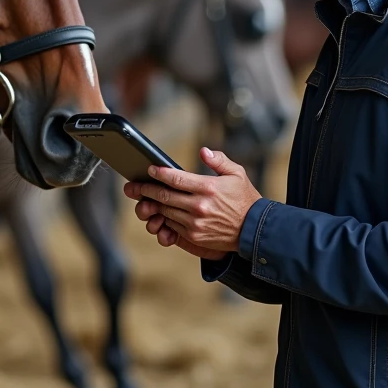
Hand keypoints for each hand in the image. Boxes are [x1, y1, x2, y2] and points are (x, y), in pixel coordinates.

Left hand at [123, 147, 261, 256]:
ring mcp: (195, 223)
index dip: (159, 173)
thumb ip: (219, 160)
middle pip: (164, 196)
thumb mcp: (237, 174)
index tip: (149, 169)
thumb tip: (203, 151)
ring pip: (165, 212)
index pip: (175, 178)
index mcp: (208, 188)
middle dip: (145, 190)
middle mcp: (199, 206)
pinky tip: (158, 212)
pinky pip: (171, 226)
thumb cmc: (245, 199)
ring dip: (151, 205)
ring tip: (142, 199)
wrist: (253, 230)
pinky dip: (163, 218)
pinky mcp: (194, 236)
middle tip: (133, 186)